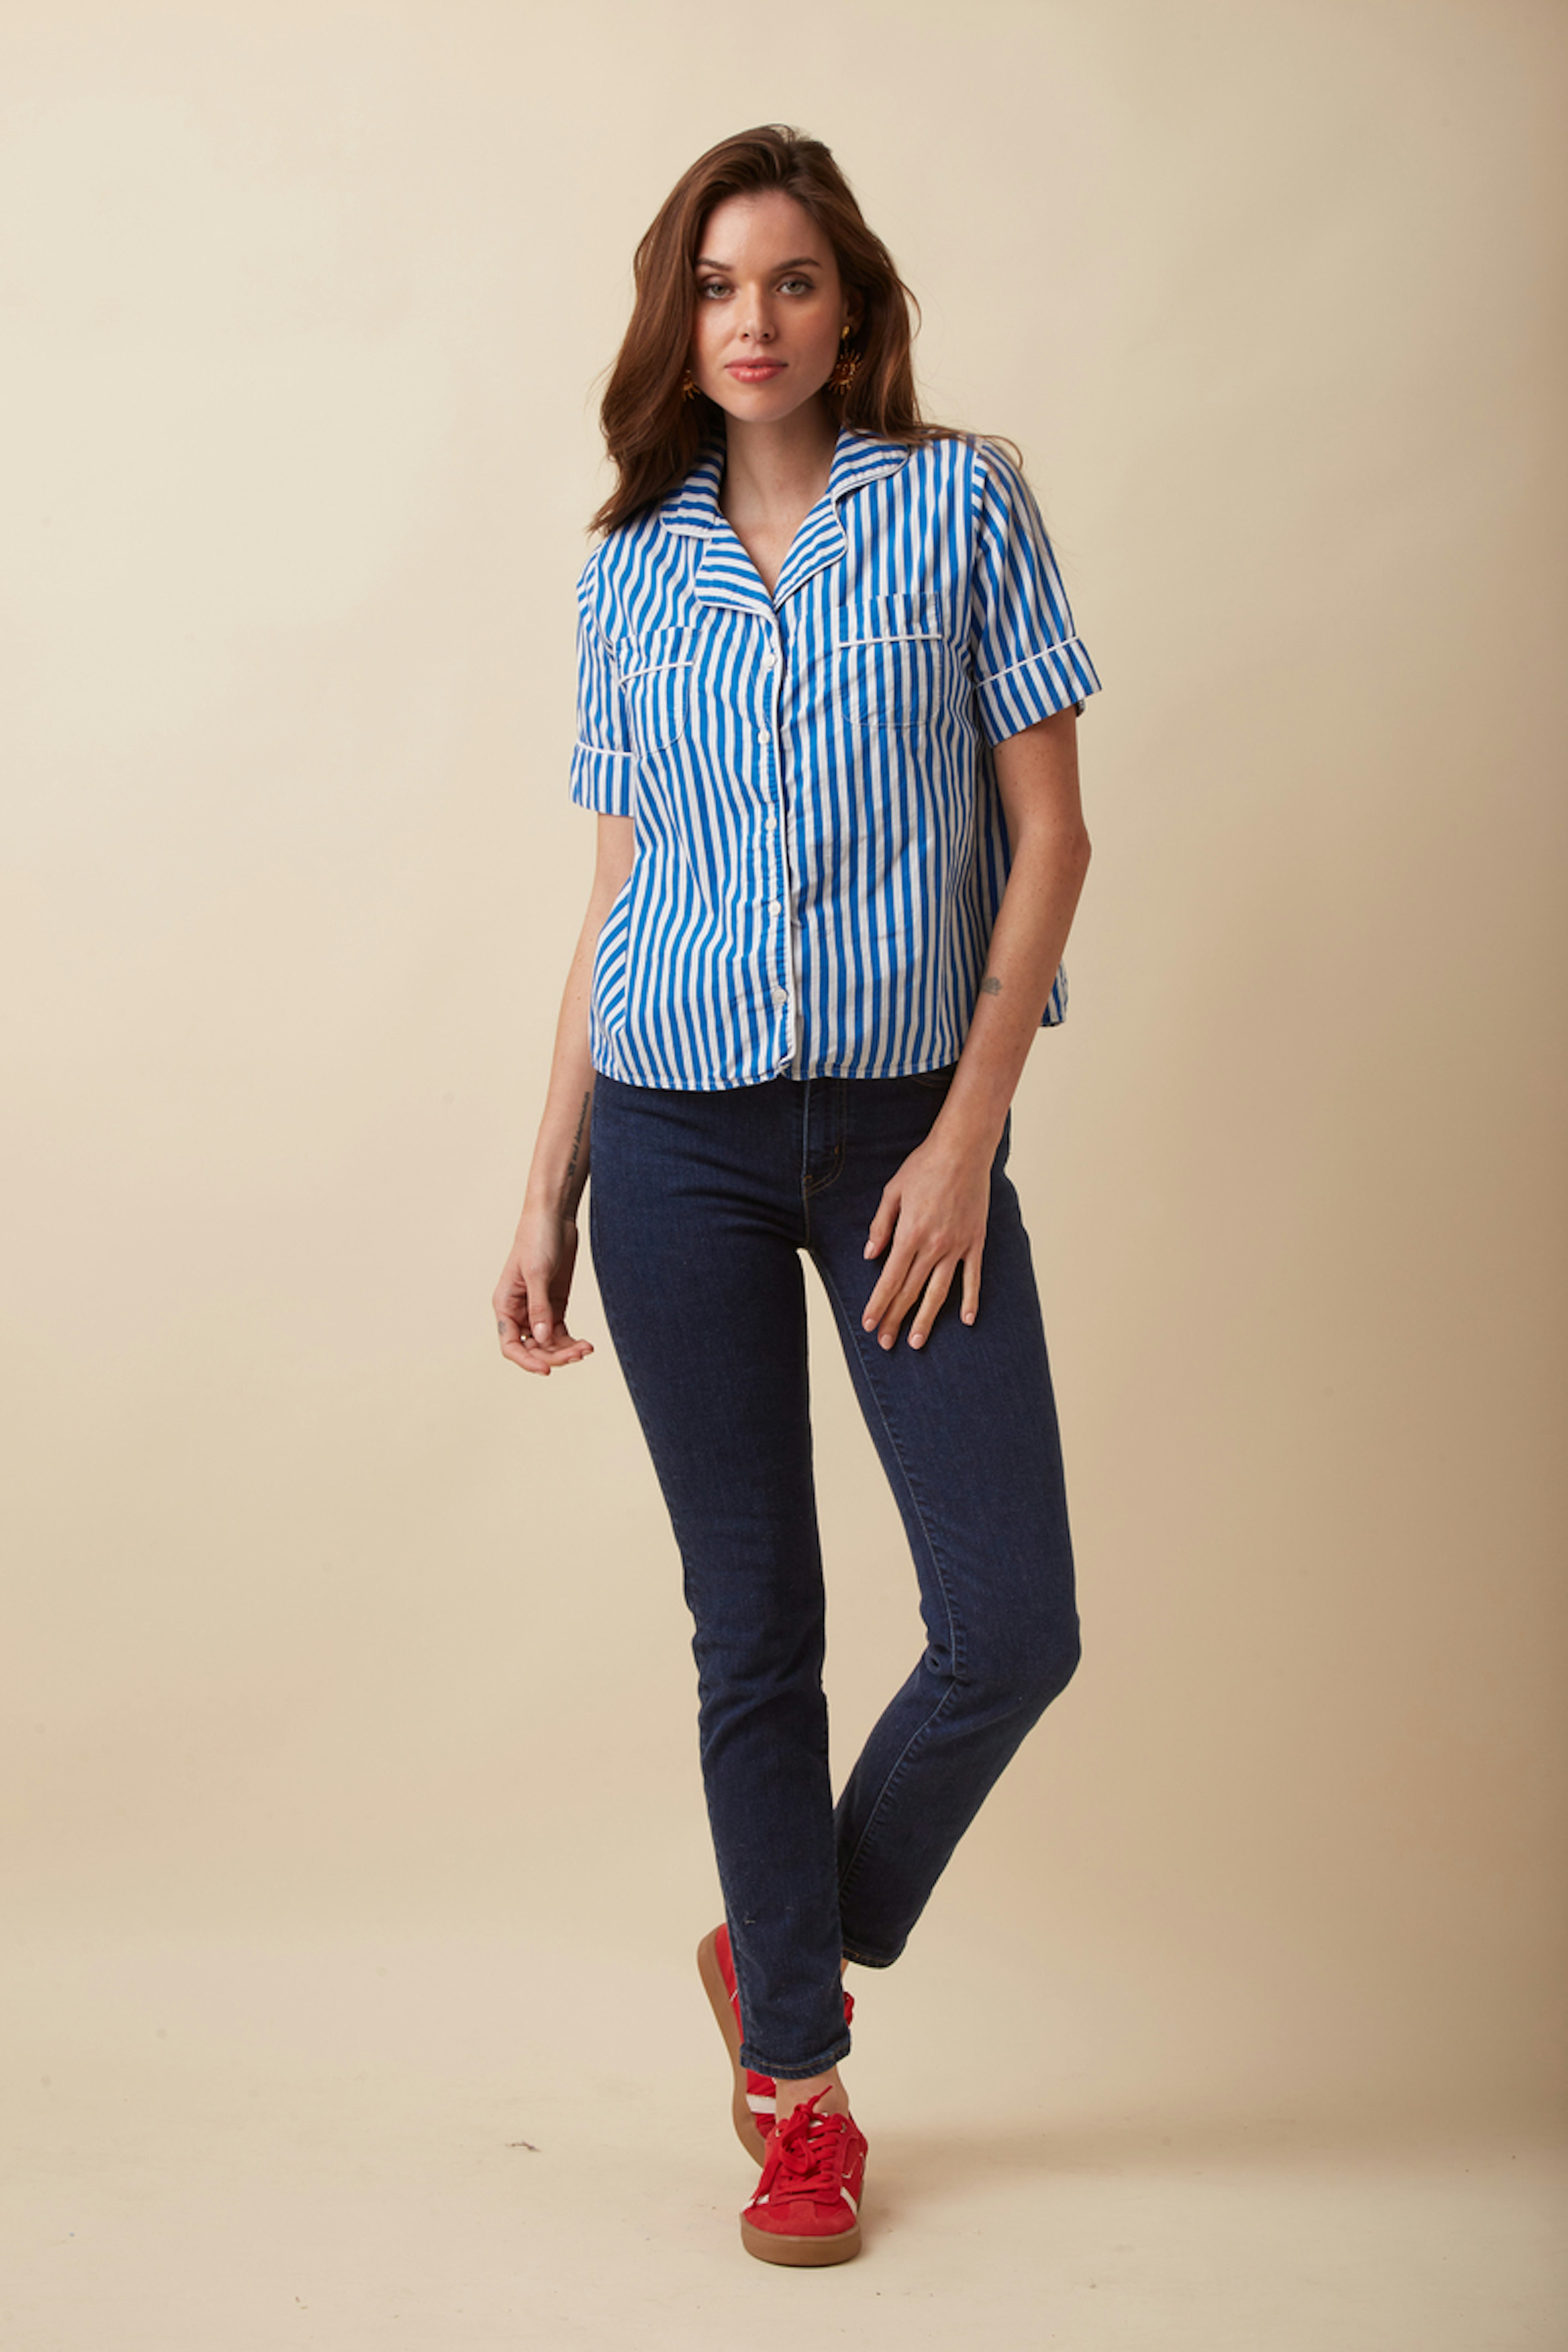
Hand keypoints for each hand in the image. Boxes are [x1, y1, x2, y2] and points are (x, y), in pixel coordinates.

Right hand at [493, 1208, 594, 1377]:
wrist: (554, 1217)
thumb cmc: (537, 1239)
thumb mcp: (537, 1273)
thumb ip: (539, 1307)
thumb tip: (541, 1338)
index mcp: (505, 1305)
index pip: (510, 1345)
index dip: (526, 1361)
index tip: (547, 1370)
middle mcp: (519, 1312)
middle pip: (533, 1348)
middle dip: (554, 1355)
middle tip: (578, 1354)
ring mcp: (538, 1309)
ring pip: (549, 1343)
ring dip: (566, 1350)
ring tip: (586, 1349)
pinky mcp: (555, 1305)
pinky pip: (560, 1333)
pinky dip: (572, 1341)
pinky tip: (586, 1344)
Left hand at [860, 1127, 990, 1350]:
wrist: (963, 1150)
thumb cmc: (924, 1167)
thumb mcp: (892, 1191)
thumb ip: (880, 1226)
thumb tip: (870, 1256)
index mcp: (910, 1234)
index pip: (891, 1279)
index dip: (878, 1304)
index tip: (869, 1324)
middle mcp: (934, 1245)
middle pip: (911, 1291)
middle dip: (896, 1319)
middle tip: (886, 1343)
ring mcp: (958, 1246)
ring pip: (940, 1291)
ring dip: (928, 1319)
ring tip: (917, 1341)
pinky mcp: (976, 1241)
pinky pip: (973, 1277)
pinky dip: (971, 1299)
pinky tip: (967, 1320)